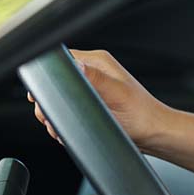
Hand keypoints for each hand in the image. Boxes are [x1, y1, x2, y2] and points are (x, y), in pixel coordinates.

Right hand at [28, 49, 171, 149]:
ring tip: (59, 129)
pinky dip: (65, 121)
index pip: (62, 59)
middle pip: (56, 81)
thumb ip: (95, 79)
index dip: (48, 77)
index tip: (40, 95)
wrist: (153, 134)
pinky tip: (69, 131)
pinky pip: (69, 110)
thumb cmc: (141, 115)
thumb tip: (76, 66)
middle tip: (50, 118)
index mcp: (99, 63)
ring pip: (59, 99)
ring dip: (55, 115)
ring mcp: (92, 89)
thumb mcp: (116, 95)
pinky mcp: (92, 104)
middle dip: (48, 102)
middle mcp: (93, 73)